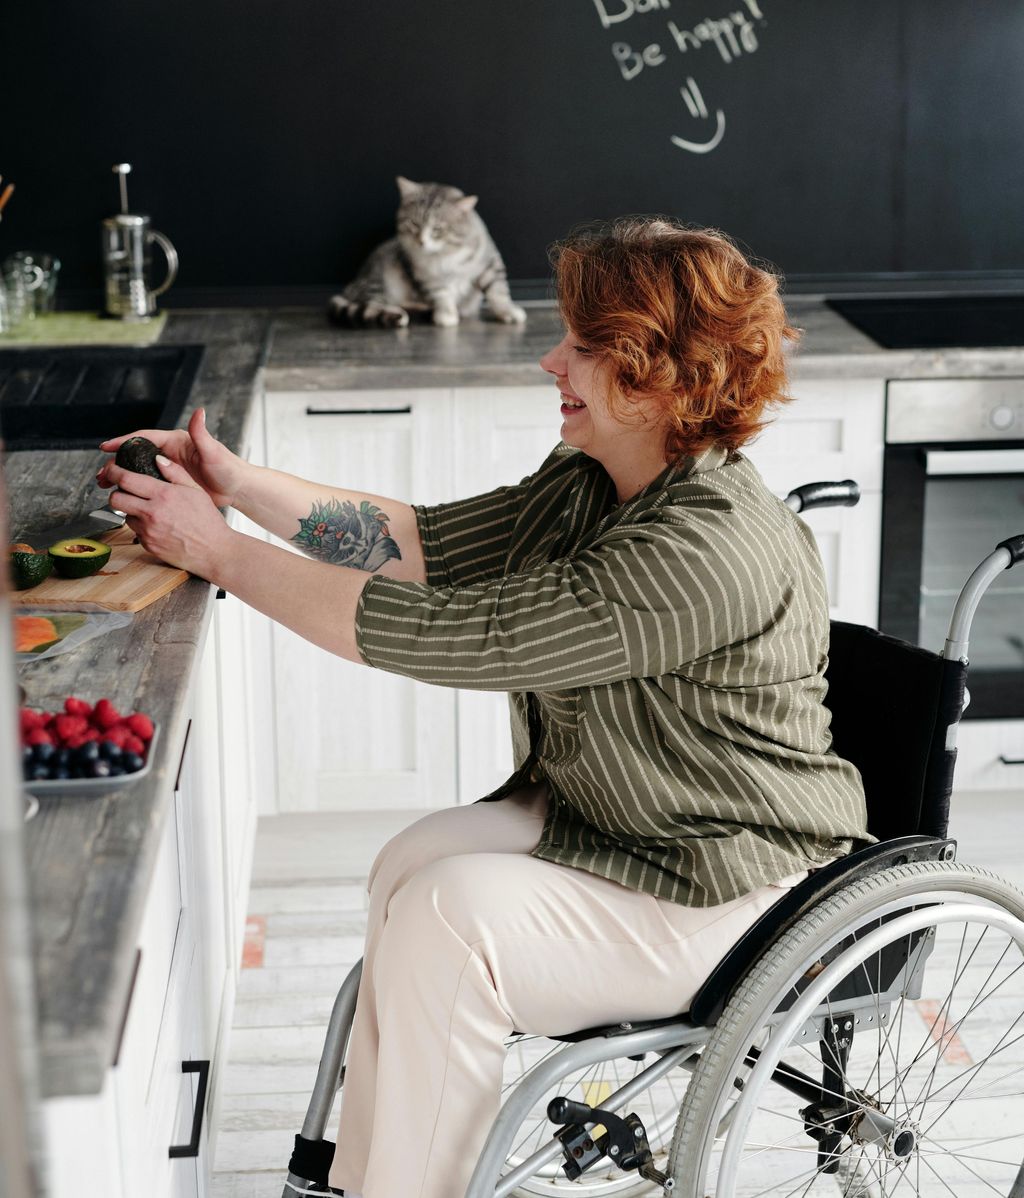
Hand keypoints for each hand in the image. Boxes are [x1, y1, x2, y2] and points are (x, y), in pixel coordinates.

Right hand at [97, 407, 244, 508]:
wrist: (237, 489)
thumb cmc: (229, 468)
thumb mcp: (213, 451)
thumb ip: (202, 433)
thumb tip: (199, 411)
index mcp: (176, 441)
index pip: (144, 438)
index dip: (123, 441)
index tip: (106, 447)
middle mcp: (170, 453)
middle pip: (136, 455)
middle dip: (117, 462)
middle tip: (102, 473)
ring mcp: (169, 469)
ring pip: (138, 471)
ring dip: (122, 476)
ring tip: (105, 485)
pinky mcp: (172, 484)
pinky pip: (148, 485)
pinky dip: (134, 489)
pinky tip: (124, 497)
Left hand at [105, 454, 236, 579]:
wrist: (214, 551)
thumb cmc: (208, 522)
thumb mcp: (196, 490)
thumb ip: (175, 472)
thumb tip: (158, 460)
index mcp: (163, 495)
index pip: (126, 479)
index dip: (114, 471)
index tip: (112, 469)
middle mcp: (152, 513)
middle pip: (116, 499)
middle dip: (116, 492)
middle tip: (124, 491)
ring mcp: (148, 531)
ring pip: (125, 516)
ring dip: (131, 511)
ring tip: (149, 511)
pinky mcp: (148, 545)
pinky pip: (136, 532)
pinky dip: (142, 527)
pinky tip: (158, 526)